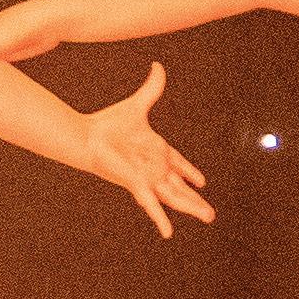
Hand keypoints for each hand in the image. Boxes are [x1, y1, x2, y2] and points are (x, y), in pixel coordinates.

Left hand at [78, 61, 210, 236]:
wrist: (88, 136)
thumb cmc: (109, 123)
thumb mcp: (138, 105)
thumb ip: (152, 88)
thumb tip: (157, 65)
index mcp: (157, 150)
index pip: (178, 163)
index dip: (190, 172)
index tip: (201, 181)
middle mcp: (155, 167)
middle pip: (181, 186)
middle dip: (196, 199)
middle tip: (210, 212)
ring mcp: (148, 179)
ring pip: (175, 197)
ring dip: (191, 207)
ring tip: (208, 217)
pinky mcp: (139, 186)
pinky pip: (153, 206)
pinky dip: (160, 219)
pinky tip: (168, 233)